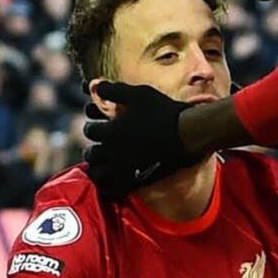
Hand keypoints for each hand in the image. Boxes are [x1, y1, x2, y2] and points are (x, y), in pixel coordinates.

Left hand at [82, 82, 197, 198]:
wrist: (188, 134)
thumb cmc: (164, 111)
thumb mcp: (138, 94)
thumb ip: (114, 90)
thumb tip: (96, 86)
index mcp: (110, 131)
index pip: (90, 131)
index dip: (94, 127)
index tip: (100, 127)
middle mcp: (112, 152)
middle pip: (91, 154)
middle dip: (94, 149)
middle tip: (100, 147)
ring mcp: (123, 169)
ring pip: (97, 174)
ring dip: (98, 168)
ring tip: (105, 165)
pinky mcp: (135, 182)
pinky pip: (112, 191)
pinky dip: (108, 187)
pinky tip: (113, 181)